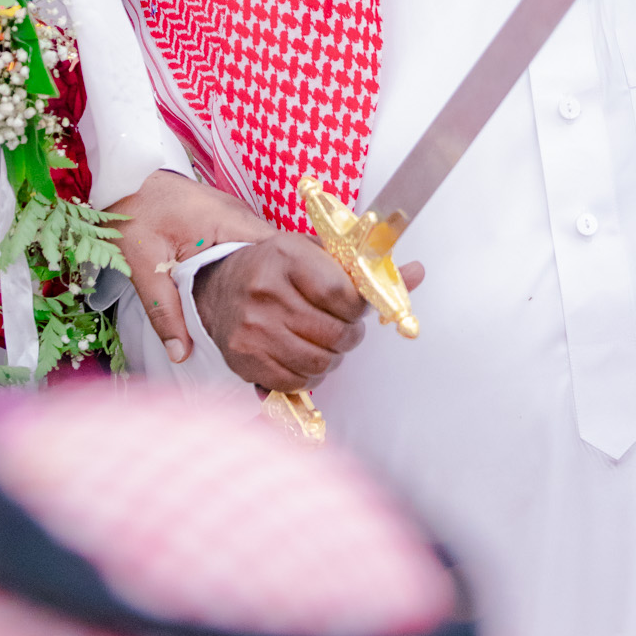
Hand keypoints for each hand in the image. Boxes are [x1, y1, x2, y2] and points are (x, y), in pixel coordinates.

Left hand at [104, 169, 275, 361]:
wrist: (123, 178)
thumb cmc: (133, 213)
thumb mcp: (144, 265)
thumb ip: (163, 310)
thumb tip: (180, 353)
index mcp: (228, 221)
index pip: (279, 253)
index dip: (290, 285)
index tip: (289, 318)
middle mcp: (242, 217)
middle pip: (280, 258)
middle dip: (282, 291)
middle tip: (280, 328)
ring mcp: (238, 218)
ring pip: (267, 256)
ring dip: (268, 284)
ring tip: (269, 320)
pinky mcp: (229, 224)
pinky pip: (251, 251)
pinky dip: (252, 275)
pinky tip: (246, 301)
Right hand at [193, 233, 425, 391]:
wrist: (220, 282)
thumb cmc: (277, 267)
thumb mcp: (319, 253)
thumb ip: (366, 267)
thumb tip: (416, 273)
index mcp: (288, 256)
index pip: (343, 295)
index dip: (359, 308)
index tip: (356, 306)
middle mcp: (266, 291)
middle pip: (334, 333)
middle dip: (349, 335)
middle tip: (343, 327)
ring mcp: (251, 328)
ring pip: (318, 362)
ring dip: (331, 358)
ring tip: (324, 342)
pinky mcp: (242, 358)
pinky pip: (294, 382)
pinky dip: (308, 376)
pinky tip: (303, 357)